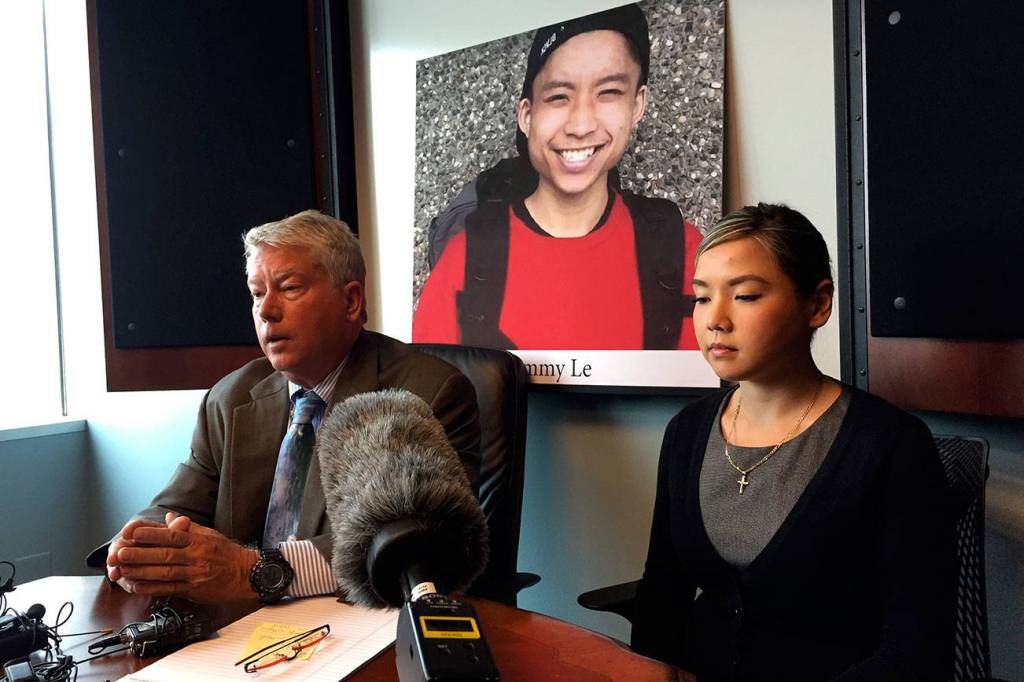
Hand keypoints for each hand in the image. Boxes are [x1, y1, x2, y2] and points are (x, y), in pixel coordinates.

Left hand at [108, 512, 258, 603]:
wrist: (246, 573)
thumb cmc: (226, 553)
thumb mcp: (209, 534)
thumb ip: (187, 527)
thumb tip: (168, 517)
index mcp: (198, 540)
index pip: (171, 534)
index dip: (150, 534)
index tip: (131, 532)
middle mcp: (196, 555)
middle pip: (164, 554)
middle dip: (139, 553)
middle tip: (119, 552)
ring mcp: (195, 573)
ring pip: (164, 572)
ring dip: (141, 572)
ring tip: (122, 570)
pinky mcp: (194, 589)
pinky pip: (170, 589)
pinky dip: (152, 588)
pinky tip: (137, 586)